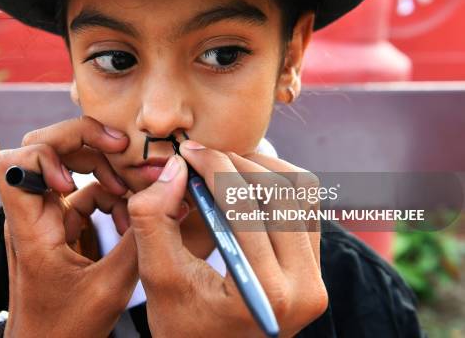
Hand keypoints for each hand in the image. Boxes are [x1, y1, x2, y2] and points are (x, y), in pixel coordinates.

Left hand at [0, 116, 137, 336]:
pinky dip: (110, 194)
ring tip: (134, 185)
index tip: (76, 179)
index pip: (15, 162)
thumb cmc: (66, 329)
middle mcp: (31, 213)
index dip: (47, 154)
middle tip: (121, 147)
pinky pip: (84, 191)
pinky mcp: (61, 225)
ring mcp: (46, 217)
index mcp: (30, 227)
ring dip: (102, 166)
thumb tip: (168, 191)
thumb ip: (140, 238)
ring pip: (66, 164)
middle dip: (83, 140)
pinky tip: (129, 214)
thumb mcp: (110, 287)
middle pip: (42, 146)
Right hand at [127, 140, 327, 336]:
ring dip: (261, 169)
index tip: (189, 151)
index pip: (245, 207)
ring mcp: (316, 278)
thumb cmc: (182, 325)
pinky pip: (306, 207)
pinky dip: (277, 185)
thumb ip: (154, 220)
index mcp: (265, 292)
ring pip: (301, 192)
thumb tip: (175, 168)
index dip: (215, 167)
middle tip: (202, 157)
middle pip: (280, 193)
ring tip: (223, 167)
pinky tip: (244, 185)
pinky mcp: (315, 268)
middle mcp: (304, 287)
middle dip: (236, 164)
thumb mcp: (157, 277)